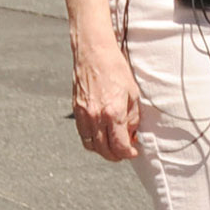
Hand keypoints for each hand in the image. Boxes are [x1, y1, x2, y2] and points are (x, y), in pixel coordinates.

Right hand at [70, 42, 143, 162]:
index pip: (120, 145)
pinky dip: (92, 140)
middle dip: (116, 155)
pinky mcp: (76, 110)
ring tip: (112, 146)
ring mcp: (84, 114)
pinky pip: (83, 134)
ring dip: (103, 150)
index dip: (128, 153)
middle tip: (125, 152)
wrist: (93, 53)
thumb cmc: (114, 69)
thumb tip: (131, 134)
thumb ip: (132, 118)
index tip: (133, 152)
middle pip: (104, 150)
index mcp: (113, 112)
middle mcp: (96, 116)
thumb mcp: (132, 94)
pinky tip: (100, 135)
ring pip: (91, 145)